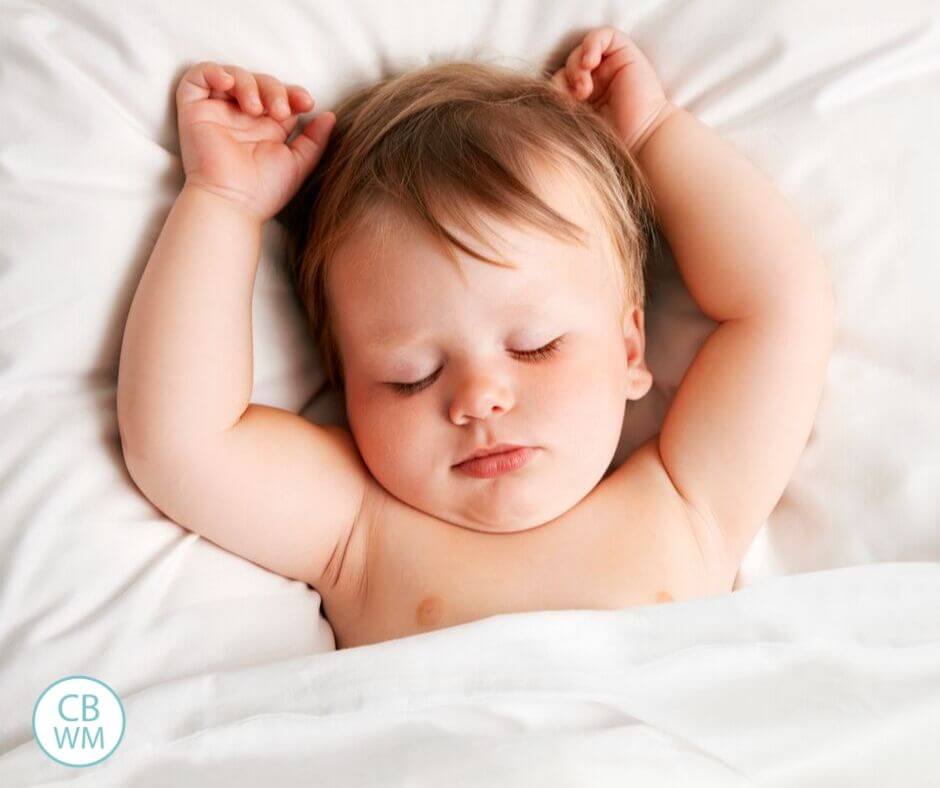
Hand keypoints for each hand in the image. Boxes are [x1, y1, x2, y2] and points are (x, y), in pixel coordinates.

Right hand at [175, 61, 335, 223]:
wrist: (233, 203)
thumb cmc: (264, 191)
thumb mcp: (299, 163)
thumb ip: (315, 140)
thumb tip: (329, 116)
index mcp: (265, 129)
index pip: (279, 96)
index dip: (293, 93)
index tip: (307, 103)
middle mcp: (241, 118)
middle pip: (259, 82)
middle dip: (273, 89)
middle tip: (280, 111)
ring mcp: (217, 113)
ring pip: (233, 76)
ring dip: (249, 83)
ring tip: (256, 108)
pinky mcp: (194, 110)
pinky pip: (198, 76)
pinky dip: (213, 72)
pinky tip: (228, 84)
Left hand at [550, 27, 677, 155]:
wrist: (642, 138)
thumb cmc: (612, 138)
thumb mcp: (577, 121)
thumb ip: (561, 105)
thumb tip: (541, 94)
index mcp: (585, 97)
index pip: (560, 80)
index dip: (556, 88)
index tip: (563, 106)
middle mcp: (598, 79)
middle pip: (568, 63)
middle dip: (566, 78)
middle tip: (576, 97)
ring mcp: (611, 65)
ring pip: (582, 49)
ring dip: (576, 65)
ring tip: (584, 86)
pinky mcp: (625, 53)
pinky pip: (602, 35)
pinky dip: (591, 45)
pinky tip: (590, 63)